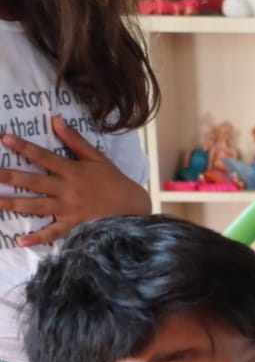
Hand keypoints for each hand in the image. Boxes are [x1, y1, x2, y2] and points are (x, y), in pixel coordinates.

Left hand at [0, 116, 149, 246]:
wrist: (134, 208)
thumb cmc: (115, 181)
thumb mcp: (97, 158)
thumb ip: (74, 140)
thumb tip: (56, 119)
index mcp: (72, 171)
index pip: (43, 156)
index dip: (24, 147)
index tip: (4, 138)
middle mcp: (67, 189)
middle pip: (34, 182)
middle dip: (10, 177)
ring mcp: (69, 209)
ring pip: (37, 206)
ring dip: (15, 204)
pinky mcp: (74, 225)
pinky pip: (54, 233)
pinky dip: (38, 238)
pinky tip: (20, 241)